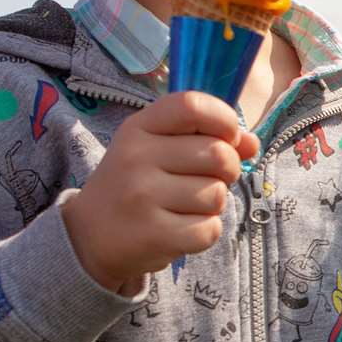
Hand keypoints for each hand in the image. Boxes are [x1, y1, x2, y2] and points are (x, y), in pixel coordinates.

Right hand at [62, 91, 259, 292]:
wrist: (89, 235)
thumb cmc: (135, 184)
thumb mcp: (159, 150)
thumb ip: (206, 138)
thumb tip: (252, 143)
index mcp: (138, 128)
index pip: (192, 105)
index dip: (224, 119)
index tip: (229, 137)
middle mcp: (136, 158)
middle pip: (218, 154)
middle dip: (227, 170)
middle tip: (206, 179)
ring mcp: (142, 197)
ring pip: (217, 194)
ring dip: (213, 204)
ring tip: (184, 207)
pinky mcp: (152, 235)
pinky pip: (209, 229)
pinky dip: (205, 232)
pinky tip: (180, 229)